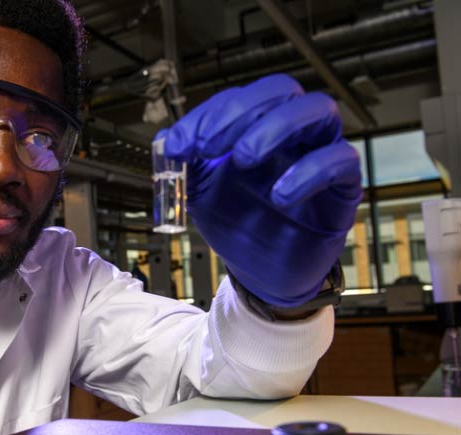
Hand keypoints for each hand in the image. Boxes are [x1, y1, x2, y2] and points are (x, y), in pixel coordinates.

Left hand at [160, 74, 361, 306]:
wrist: (261, 272)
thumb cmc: (238, 223)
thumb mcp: (200, 191)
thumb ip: (186, 163)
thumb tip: (165, 136)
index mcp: (255, 127)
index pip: (238, 98)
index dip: (205, 116)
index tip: (177, 145)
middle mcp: (290, 133)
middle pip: (281, 89)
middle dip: (240, 112)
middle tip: (207, 146)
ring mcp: (319, 153)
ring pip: (318, 110)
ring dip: (276, 127)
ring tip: (243, 158)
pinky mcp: (343, 186)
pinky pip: (341, 160)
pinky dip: (309, 172)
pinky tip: (279, 195)